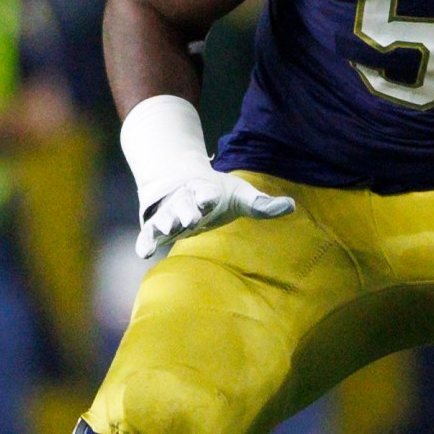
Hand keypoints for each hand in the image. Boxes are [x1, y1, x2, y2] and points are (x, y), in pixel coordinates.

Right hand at [137, 172, 293, 258]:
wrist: (179, 180)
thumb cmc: (216, 193)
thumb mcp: (240, 195)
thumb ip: (262, 205)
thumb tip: (291, 206)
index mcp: (205, 191)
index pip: (207, 193)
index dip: (208, 195)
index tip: (210, 198)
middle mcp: (184, 201)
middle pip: (184, 206)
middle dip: (187, 211)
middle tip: (190, 219)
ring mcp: (168, 214)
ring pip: (165, 219)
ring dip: (166, 224)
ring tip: (168, 230)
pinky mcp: (155, 227)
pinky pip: (148, 235)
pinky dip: (144, 242)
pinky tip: (143, 253)